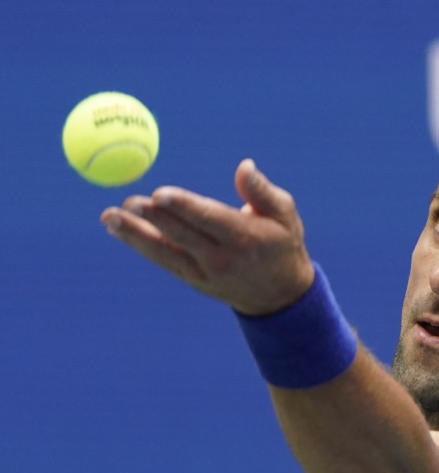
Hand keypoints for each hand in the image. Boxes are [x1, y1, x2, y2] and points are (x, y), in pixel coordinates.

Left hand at [100, 159, 315, 315]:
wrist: (279, 296)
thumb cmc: (282, 245)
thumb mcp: (285, 216)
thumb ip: (262, 191)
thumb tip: (244, 166)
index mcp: (245, 237)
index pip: (210, 220)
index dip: (184, 207)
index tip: (161, 194)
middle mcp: (222, 258)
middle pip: (183, 236)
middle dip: (154, 219)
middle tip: (130, 201)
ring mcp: (205, 272)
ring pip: (166, 252)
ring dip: (135, 235)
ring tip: (110, 216)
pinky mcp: (192, 279)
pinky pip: (164, 260)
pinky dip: (140, 244)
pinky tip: (119, 229)